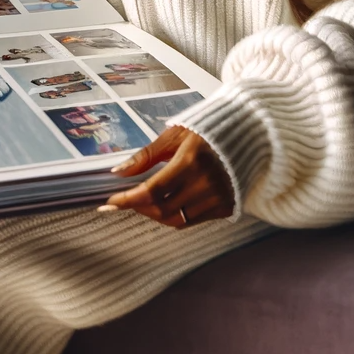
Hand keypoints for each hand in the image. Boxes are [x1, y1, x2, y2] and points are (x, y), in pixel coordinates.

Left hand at [100, 127, 233, 227]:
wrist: (243, 135)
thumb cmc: (204, 131)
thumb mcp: (173, 135)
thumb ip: (146, 156)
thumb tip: (118, 171)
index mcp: (190, 161)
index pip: (152, 190)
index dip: (129, 199)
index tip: (110, 203)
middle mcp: (206, 183)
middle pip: (162, 209)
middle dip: (139, 207)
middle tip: (127, 200)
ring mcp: (218, 198)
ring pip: (176, 220)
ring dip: (156, 214)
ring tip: (146, 201)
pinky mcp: (225, 207)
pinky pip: (192, 221)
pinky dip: (176, 216)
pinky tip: (169, 203)